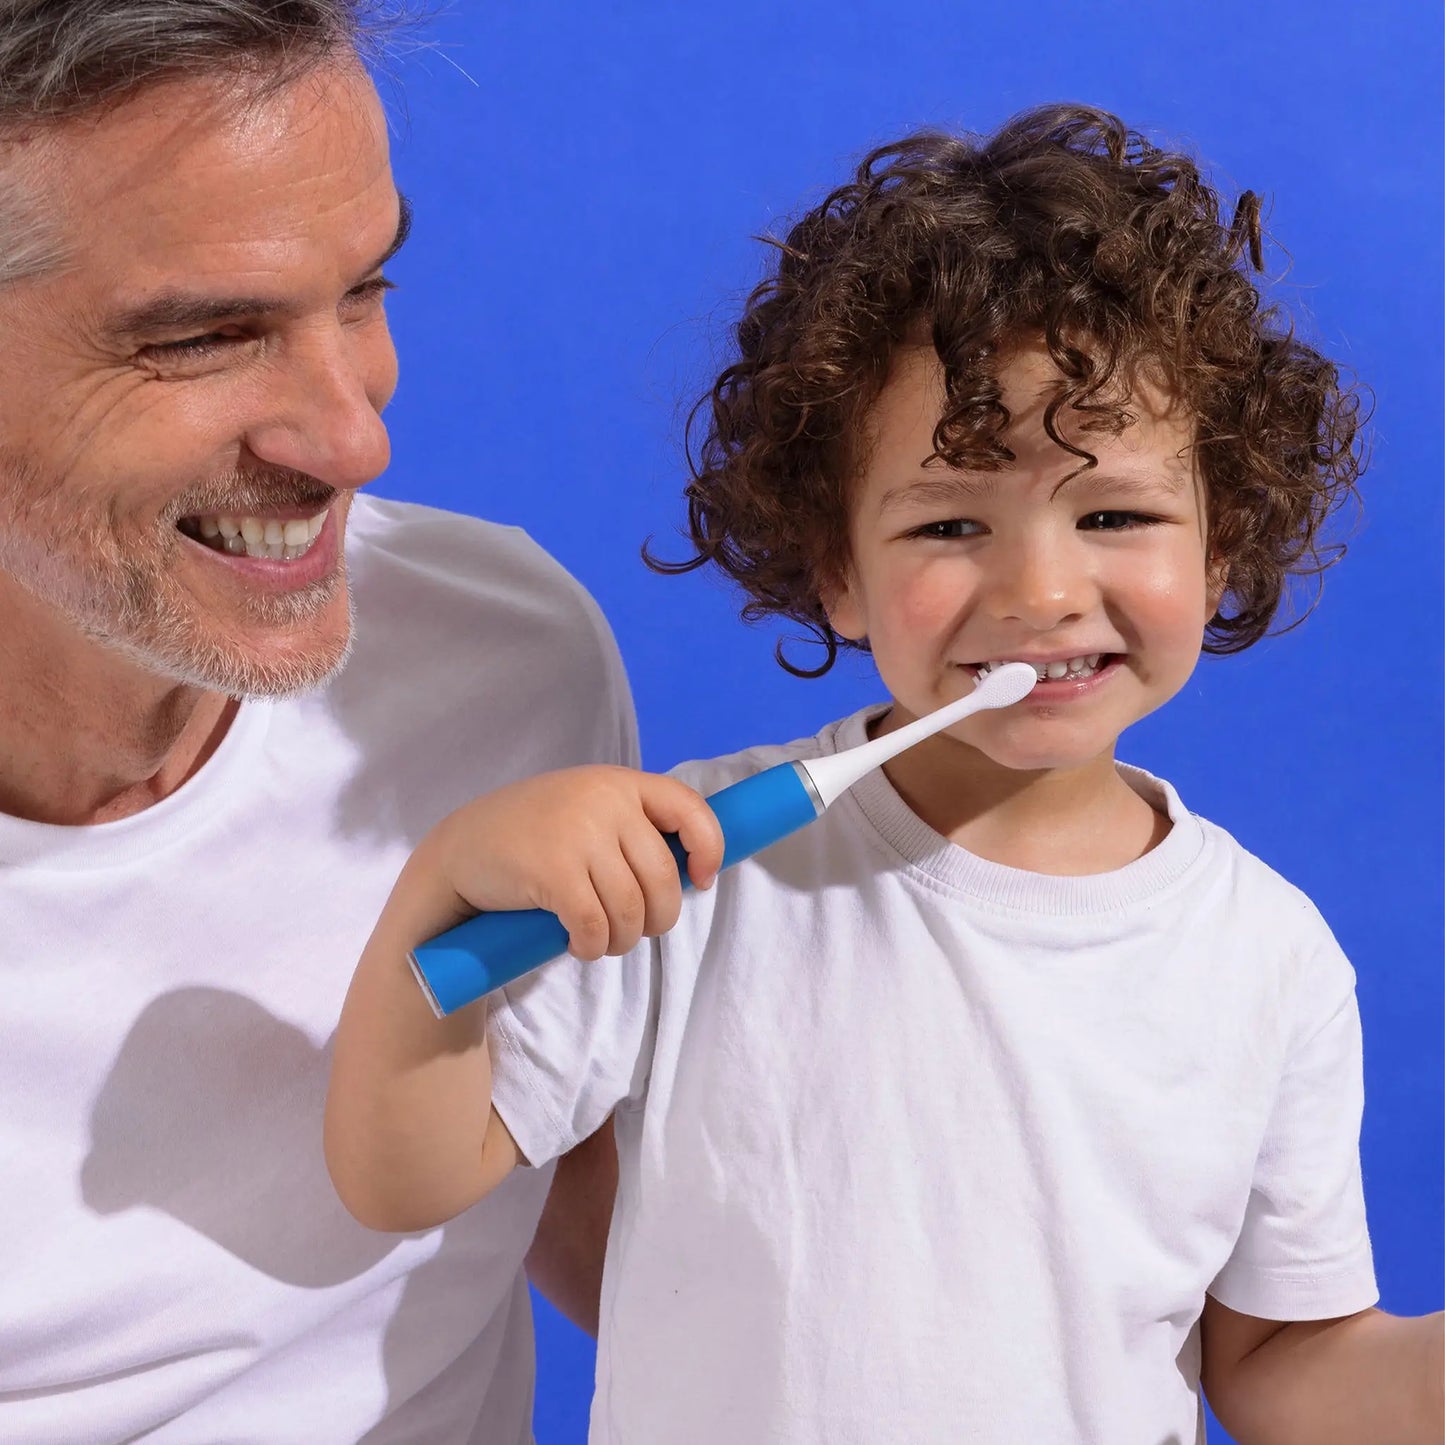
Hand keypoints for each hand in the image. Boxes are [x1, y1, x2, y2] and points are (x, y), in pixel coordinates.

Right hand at [431, 766, 723, 960]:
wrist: (460, 850)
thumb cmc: (532, 836)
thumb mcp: (584, 808)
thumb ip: (629, 824)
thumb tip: (688, 870)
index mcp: (619, 783)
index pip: (690, 810)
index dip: (708, 849)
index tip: (700, 881)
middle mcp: (604, 801)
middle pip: (664, 878)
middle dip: (658, 919)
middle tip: (635, 931)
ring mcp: (579, 835)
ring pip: (632, 909)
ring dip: (624, 940)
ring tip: (605, 942)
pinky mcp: (554, 872)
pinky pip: (596, 926)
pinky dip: (594, 947)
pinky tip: (580, 946)